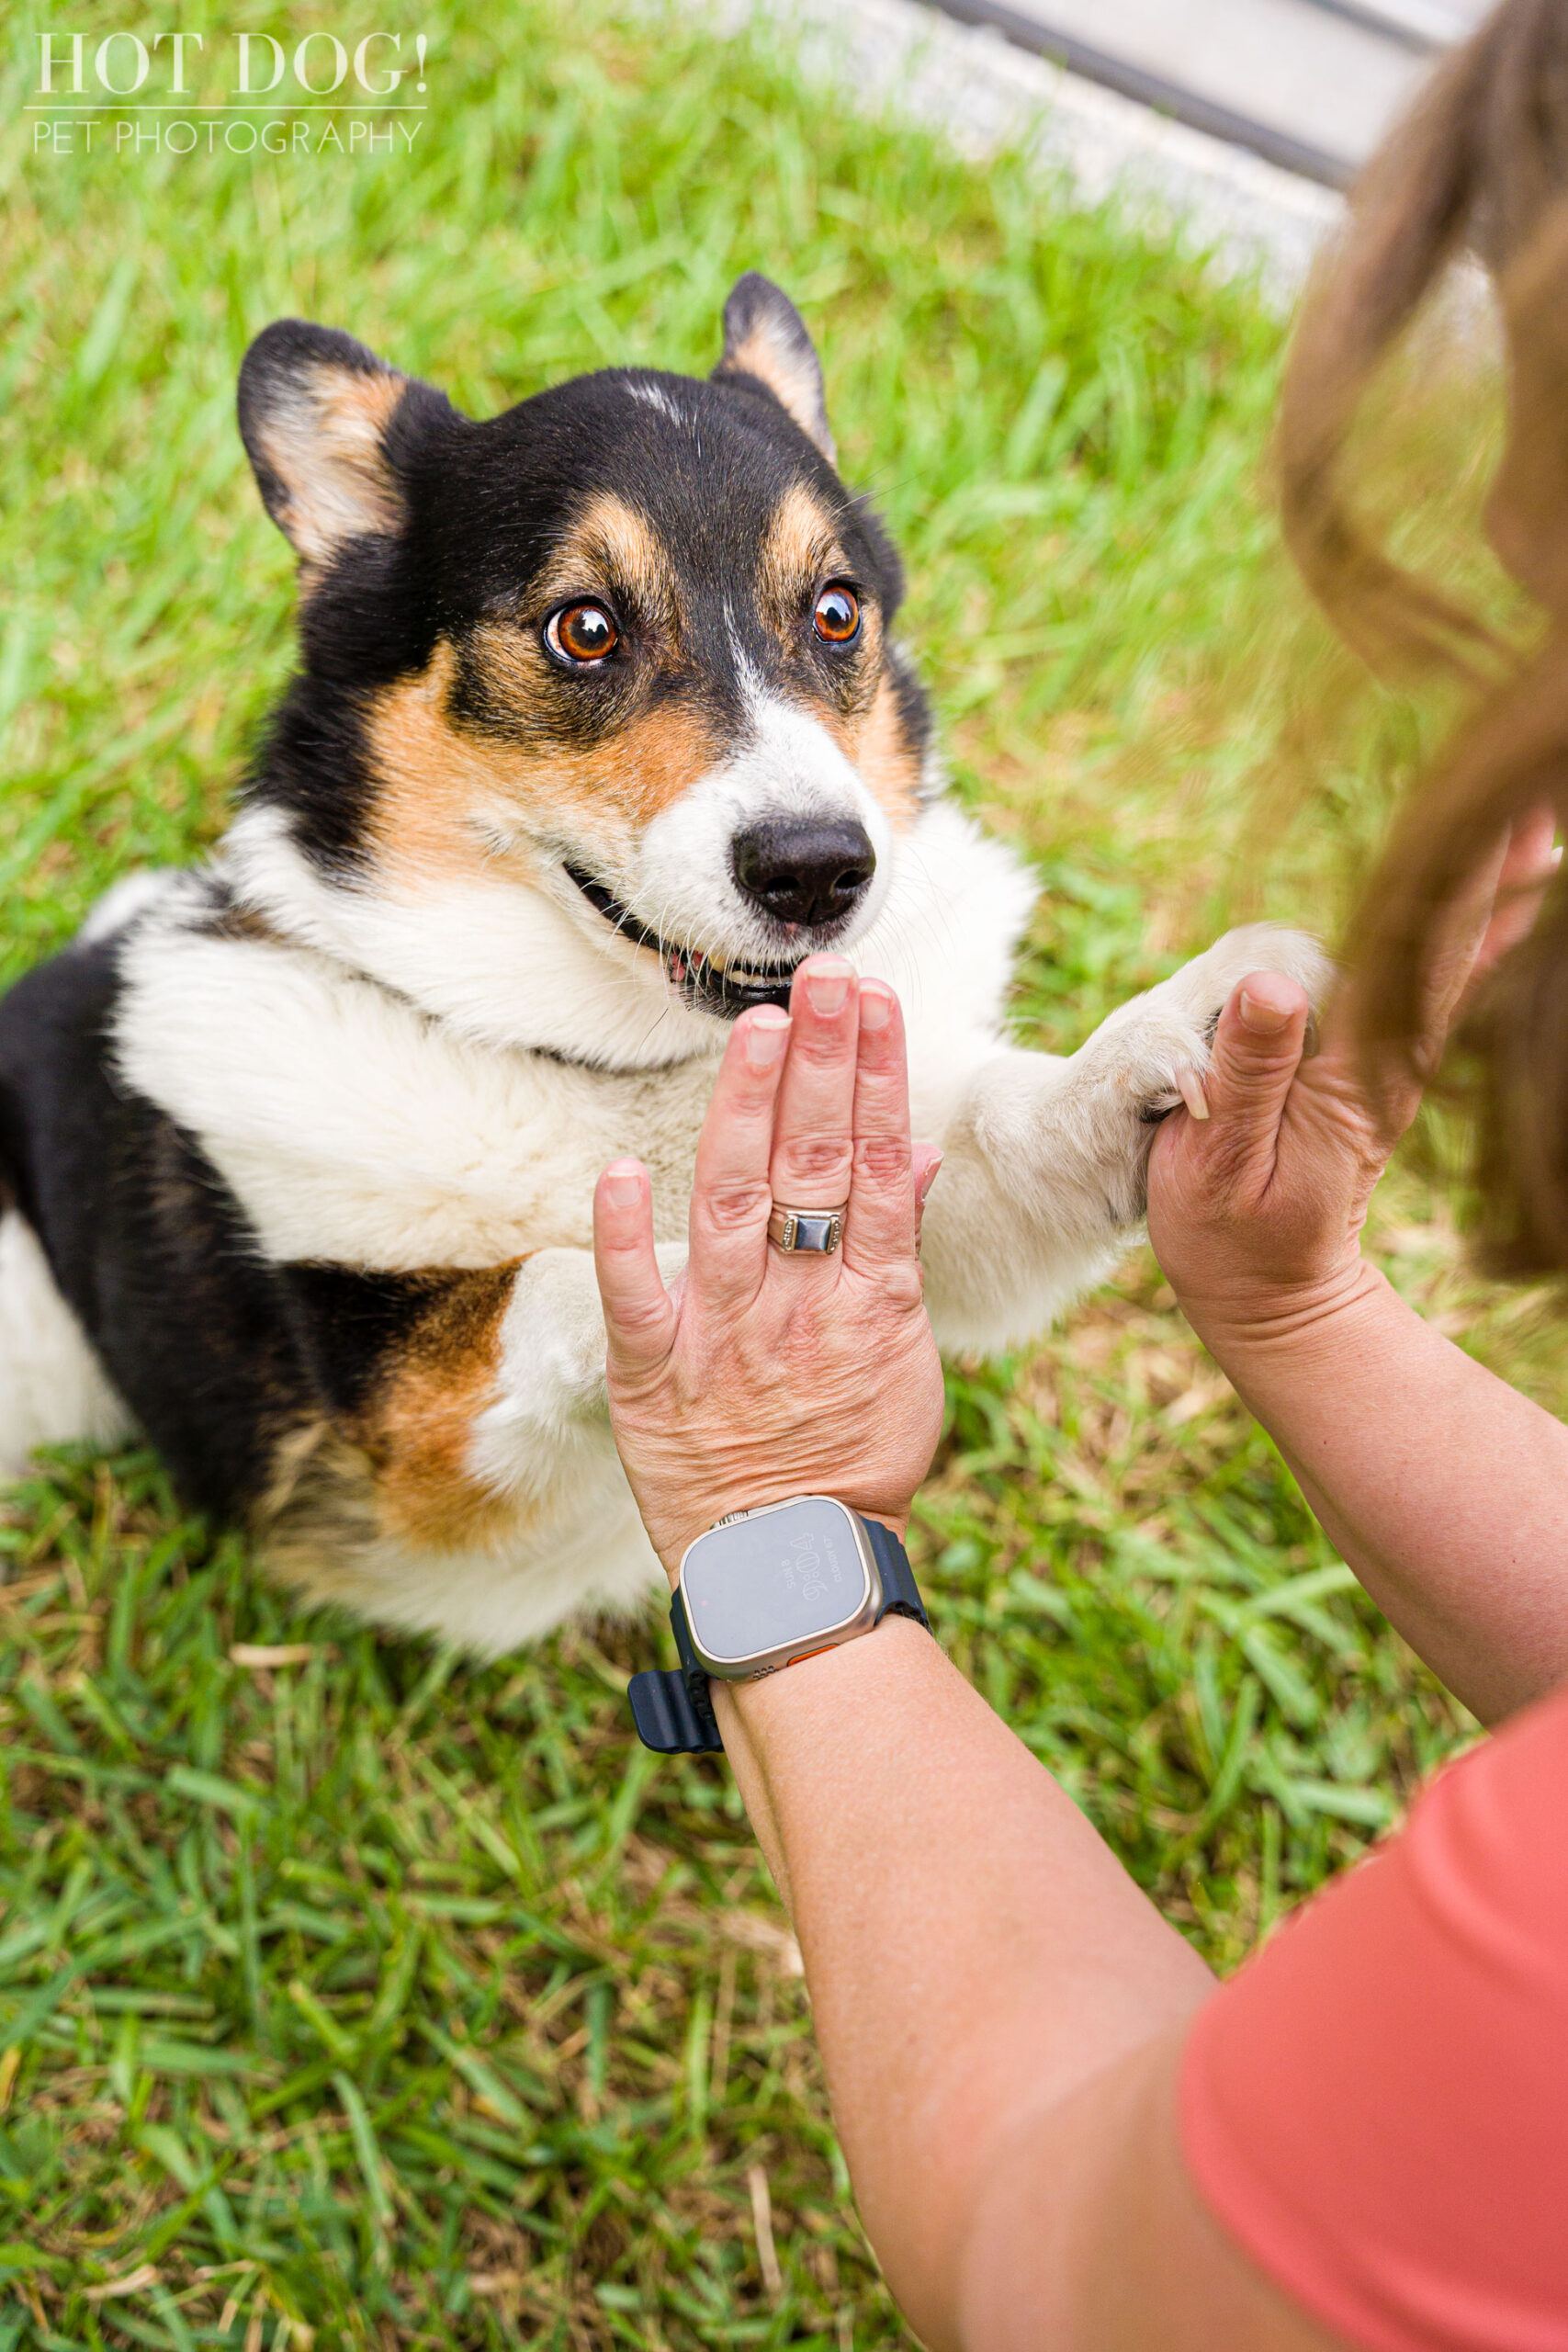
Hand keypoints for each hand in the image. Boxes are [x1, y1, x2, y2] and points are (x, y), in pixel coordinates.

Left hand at [592, 957, 945, 1581]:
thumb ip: (896, 1251)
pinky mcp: (654, 1376)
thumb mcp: (904, 1356)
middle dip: (822, 1066)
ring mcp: (725, 1337)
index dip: (875, 1080)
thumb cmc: (853, 1454)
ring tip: (761, 1027)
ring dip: (746, 1112)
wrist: (793, 1566)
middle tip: (826, 979)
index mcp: (868, 1301)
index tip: (876, 1002)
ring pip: (737, 1206)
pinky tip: (619, 1173)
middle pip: (812, 1168)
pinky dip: (625, 1239)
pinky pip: (636, 1300)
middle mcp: (798, 1305)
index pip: (874, 1168)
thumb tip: (912, 1156)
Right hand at [1147, 809, 1557, 1344]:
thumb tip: (1266, 984)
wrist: (1271, 1294)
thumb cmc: (1233, 1233)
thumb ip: (1247, 1071)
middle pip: (1450, 947)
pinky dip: (1472, 939)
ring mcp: (1392, 1059)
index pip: (1409, 960)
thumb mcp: (1221, 1160)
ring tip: (1539, 826)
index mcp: (1352, 1068)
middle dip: (1494, 870)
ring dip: (1493, 892)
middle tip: (1544, 793)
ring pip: (1451, 962)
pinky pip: (1432, 988)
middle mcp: (1390, 1054)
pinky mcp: (1379, 1065)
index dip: (1452, 889)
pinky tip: (1505, 905)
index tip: (1502, 821)